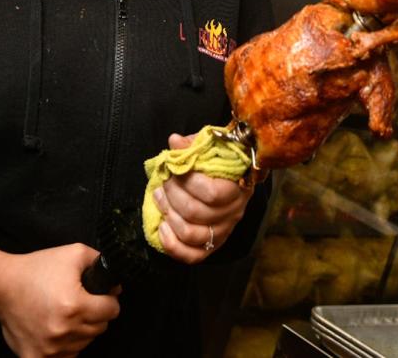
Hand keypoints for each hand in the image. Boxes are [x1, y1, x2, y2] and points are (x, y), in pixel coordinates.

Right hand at [0, 243, 120, 356]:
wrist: (2, 286)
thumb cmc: (37, 269)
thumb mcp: (74, 253)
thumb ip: (101, 263)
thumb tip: (116, 286)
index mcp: (74, 306)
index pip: (111, 311)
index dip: (109, 300)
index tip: (100, 296)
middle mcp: (63, 330)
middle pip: (100, 328)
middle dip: (95, 315)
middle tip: (80, 303)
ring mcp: (49, 348)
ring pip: (84, 343)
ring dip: (80, 331)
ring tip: (66, 315)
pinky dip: (66, 347)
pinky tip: (58, 331)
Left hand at [154, 131, 253, 263]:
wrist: (233, 179)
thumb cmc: (219, 161)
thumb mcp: (210, 148)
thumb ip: (193, 145)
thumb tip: (174, 141)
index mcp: (238, 187)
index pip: (212, 193)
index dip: (187, 182)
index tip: (174, 169)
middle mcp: (234, 212)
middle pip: (196, 212)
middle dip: (172, 196)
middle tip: (163, 182)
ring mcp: (224, 231)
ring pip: (191, 234)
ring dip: (168, 215)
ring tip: (159, 198)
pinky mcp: (213, 246)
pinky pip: (192, 256)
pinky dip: (171, 244)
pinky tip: (162, 226)